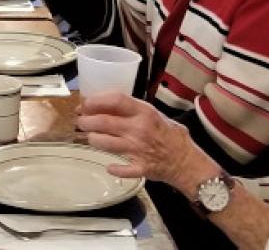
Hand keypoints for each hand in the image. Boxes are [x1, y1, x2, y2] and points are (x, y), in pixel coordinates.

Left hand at [75, 93, 209, 190]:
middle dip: (86, 121)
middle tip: (80, 121)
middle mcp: (139, 129)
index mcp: (144, 112)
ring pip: (105, 143)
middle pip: (104, 122)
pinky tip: (109, 166)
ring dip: (92, 139)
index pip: (116, 100)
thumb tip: (106, 104)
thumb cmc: (170, 134)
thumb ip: (133, 110)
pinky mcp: (140, 167)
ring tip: (89, 137)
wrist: (187, 161)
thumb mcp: (154, 114)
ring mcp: (139, 149)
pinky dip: (113, 168)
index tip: (85, 103)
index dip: (96, 100)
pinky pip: (121, 169)